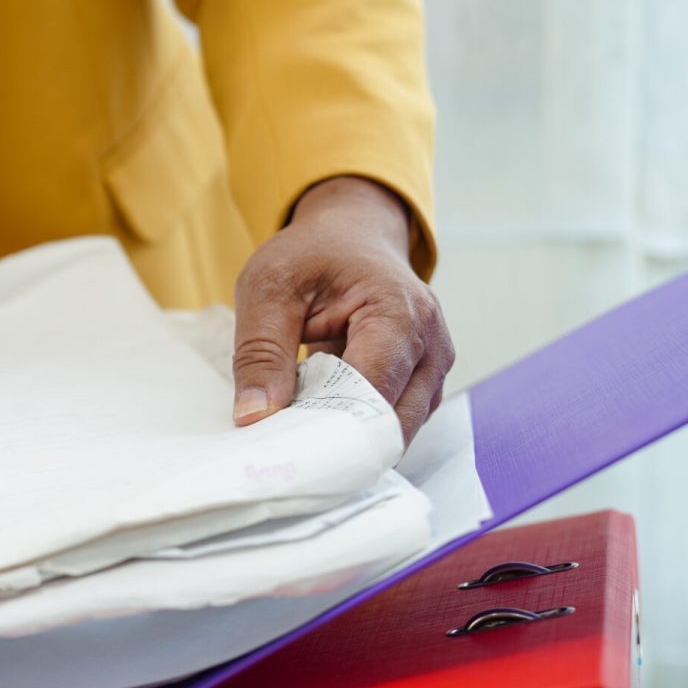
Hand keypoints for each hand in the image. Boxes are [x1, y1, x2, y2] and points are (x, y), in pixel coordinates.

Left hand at [231, 176, 453, 443]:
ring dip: (347, 438)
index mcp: (398, 313)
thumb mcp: (268, 288)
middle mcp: (430, 345)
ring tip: (298, 433)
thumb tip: (254, 416)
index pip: (369, 394)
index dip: (326, 427)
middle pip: (388, 422)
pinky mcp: (423, 382)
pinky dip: (355, 428)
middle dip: (336, 442)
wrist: (351, 235)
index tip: (280, 449)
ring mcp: (433, 367)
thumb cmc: (313, 254)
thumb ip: (260, 353)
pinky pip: (392, 421)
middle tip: (282, 452)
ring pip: (393, 430)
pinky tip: (318, 421)